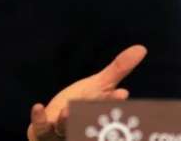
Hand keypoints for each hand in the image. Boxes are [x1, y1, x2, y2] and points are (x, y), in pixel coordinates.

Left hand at [26, 45, 146, 140]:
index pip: (109, 111)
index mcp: (100, 115)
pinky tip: (39, 107)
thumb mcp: (98, 85)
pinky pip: (42, 128)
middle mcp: (85, 127)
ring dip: (67, 121)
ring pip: (66, 129)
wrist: (54, 123)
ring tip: (67, 110)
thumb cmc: (80, 103)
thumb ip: (119, 69)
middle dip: (94, 117)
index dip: (113, 103)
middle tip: (94, 106)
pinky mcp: (44, 133)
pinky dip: (40, 119)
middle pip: (90, 124)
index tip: (122, 94)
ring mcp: (64, 132)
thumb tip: (142, 48)